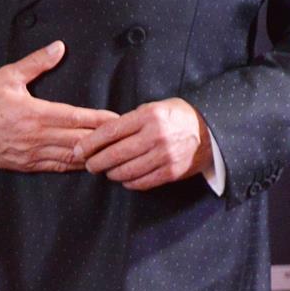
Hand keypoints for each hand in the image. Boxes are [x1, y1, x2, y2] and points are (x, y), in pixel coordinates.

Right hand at [0, 40, 115, 173]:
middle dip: (103, 138)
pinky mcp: (28, 165)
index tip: (118, 117)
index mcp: (35, 113)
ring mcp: (33, 153)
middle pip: (80, 140)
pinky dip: (75, 165)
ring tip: (111, 151)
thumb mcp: (7, 76)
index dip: (100, 119)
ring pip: (72, 157)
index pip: (77, 117)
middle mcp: (37, 136)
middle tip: (123, 135)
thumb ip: (36, 63)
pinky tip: (88, 162)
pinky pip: (58, 167)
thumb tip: (58, 47)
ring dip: (93, 155)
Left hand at [77, 97, 212, 189]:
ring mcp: (165, 156)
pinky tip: (124, 179)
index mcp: (148, 117)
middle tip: (88, 165)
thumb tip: (100, 135)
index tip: (78, 149)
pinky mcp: (172, 172)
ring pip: (126, 171)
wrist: (211, 130)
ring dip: (111, 173)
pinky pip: (143, 182)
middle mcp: (155, 136)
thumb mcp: (154, 108)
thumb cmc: (176, 116)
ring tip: (106, 171)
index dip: (90, 143)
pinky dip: (129, 182)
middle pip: (114, 154)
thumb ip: (129, 120)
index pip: (109, 132)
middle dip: (95, 162)